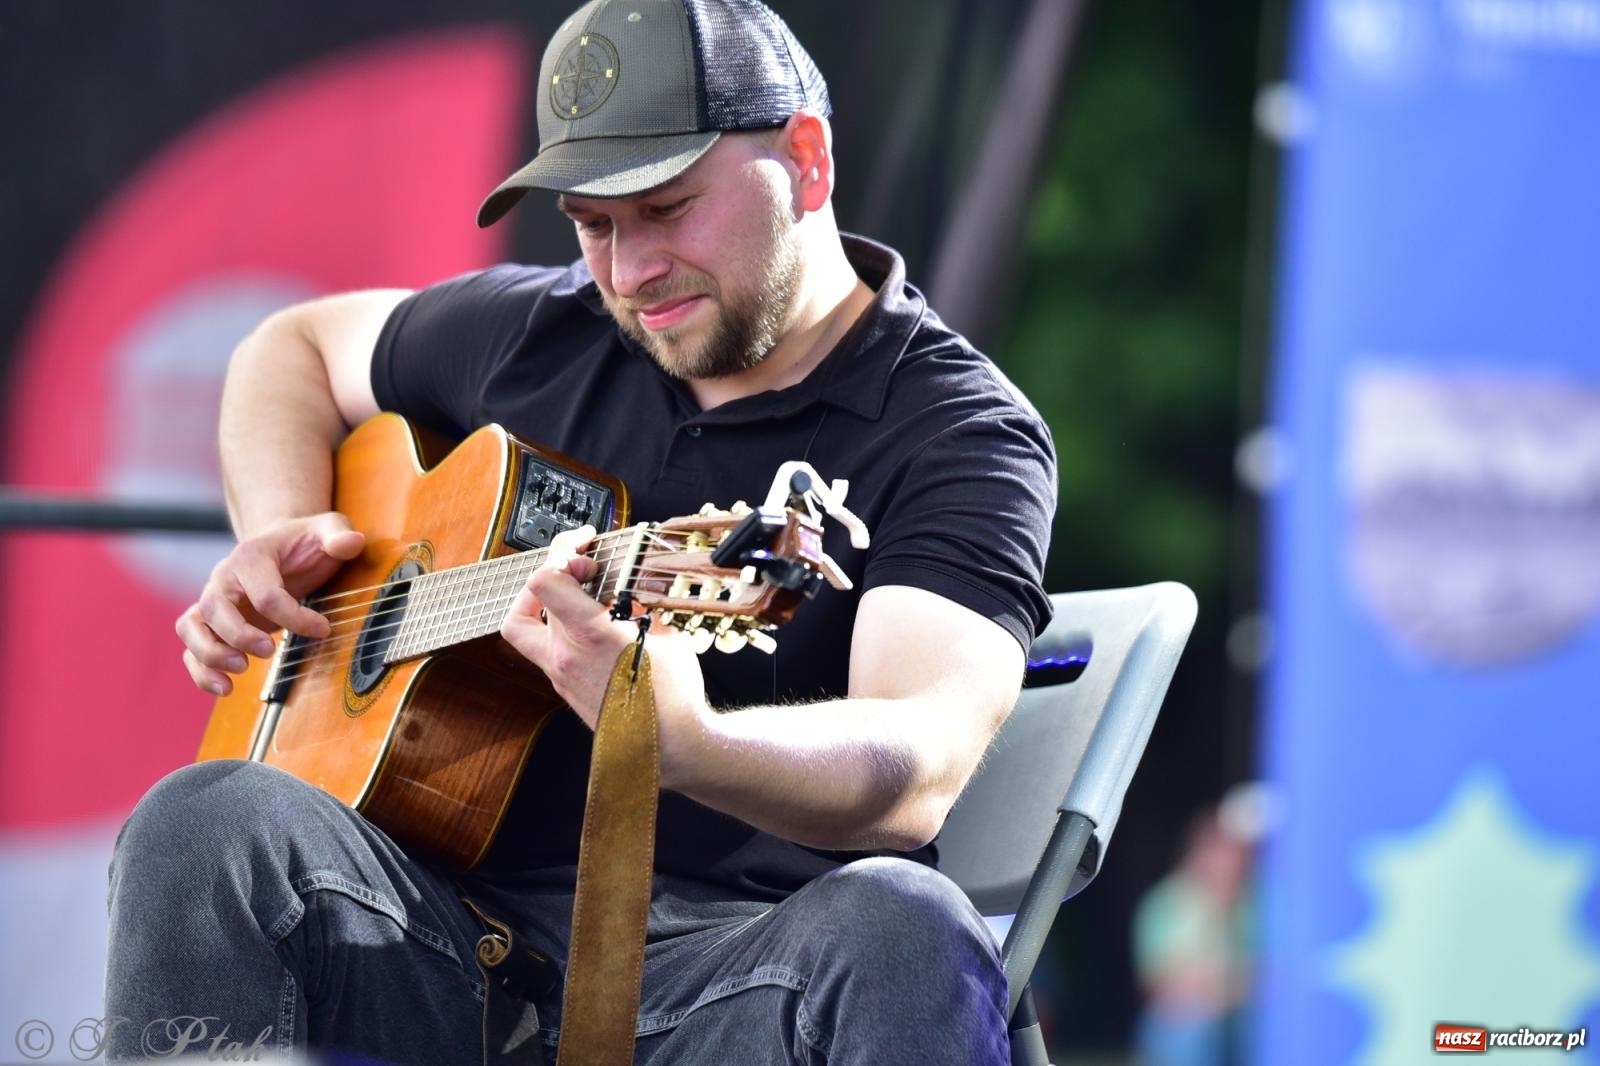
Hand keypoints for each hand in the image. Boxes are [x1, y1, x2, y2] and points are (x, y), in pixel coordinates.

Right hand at [176, 512, 365, 695]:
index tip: (323, 629)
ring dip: (210, 654)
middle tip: (270, 650)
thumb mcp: (327, 528)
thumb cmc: (305, 542)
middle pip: (214, 607)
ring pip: (191, 628)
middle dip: (239, 634)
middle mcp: (224, 578)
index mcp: (252, 556)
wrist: (281, 545)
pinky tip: (225, 688)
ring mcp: (214, 601)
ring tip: (241, 671)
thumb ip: (338, 534)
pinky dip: (201, 670)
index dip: (293, 616)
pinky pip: (191, 648)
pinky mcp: (212, 623)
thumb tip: (352, 543)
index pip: (264, 592)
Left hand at [499, 526, 710, 784]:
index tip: (586, 549)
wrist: (666, 746)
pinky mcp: (564, 688)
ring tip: (577, 591)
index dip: (562, 553)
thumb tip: (627, 595)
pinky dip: (560, 627)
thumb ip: (637, 608)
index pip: (544, 580)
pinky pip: (546, 648)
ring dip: (546, 600)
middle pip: (532, 597)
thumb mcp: (663, 635)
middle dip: (556, 570)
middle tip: (583, 565)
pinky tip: (590, 624)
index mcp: (588, 635)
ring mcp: (559, 675)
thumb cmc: (669, 698)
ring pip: (527, 625)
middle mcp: (564, 655)